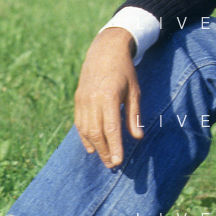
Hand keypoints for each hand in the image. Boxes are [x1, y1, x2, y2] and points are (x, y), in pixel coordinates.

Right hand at [74, 27, 142, 168]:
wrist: (104, 50)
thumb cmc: (124, 71)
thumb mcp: (134, 90)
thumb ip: (134, 114)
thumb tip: (137, 137)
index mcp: (109, 96)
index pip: (111, 128)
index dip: (114, 146)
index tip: (119, 161)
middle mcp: (93, 99)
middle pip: (96, 132)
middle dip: (104, 151)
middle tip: (113, 165)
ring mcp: (83, 99)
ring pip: (85, 129)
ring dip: (95, 146)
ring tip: (104, 159)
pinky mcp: (78, 99)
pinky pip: (79, 123)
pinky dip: (84, 137)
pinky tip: (91, 147)